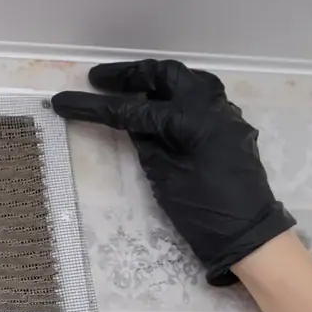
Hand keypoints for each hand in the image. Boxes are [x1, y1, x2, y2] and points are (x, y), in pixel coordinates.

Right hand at [52, 59, 294, 285]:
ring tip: (127, 86)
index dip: (96, 106)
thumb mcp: (165, 177)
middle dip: (130, 75)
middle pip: (165, 76)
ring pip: (187, 80)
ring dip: (155, 79)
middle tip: (99, 79)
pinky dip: (175, 95)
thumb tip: (132, 119)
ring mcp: (225, 114)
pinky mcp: (229, 127)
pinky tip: (157, 106)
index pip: (133, 109)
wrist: (248, 236)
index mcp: (192, 119)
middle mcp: (212, 106)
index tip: (64, 101)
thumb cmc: (205, 212)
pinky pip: (200, 98)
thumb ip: (147, 142)